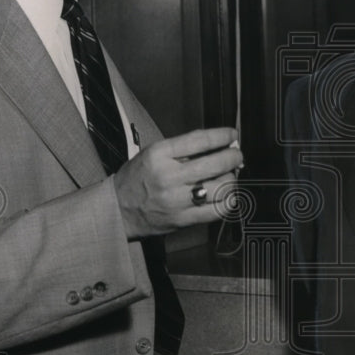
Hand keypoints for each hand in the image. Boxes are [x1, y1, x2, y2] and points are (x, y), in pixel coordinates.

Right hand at [113, 127, 242, 238]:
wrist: (118, 209)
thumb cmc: (137, 179)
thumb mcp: (153, 154)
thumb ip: (182, 149)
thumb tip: (218, 145)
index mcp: (159, 155)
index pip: (200, 140)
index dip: (222, 136)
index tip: (232, 135)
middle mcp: (168, 176)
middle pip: (215, 164)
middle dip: (233, 157)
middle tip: (236, 156)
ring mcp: (176, 200)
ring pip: (220, 188)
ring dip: (231, 180)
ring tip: (228, 176)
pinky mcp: (182, 219)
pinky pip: (216, 211)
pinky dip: (228, 201)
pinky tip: (227, 195)